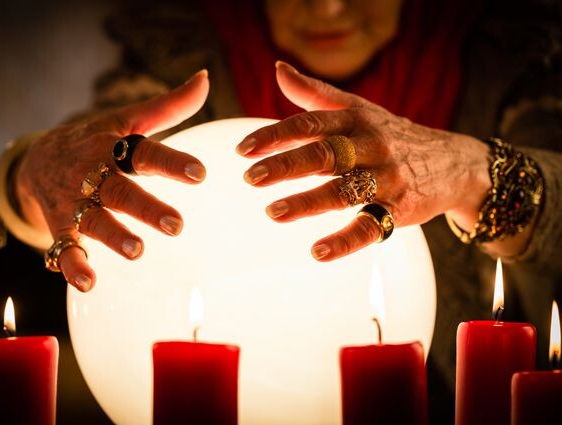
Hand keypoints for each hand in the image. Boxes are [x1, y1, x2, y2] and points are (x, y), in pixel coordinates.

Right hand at [16, 70, 209, 290]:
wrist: (37, 159)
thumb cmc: (95, 139)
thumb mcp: (127, 120)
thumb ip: (169, 106)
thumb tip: (204, 79)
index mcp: (110, 147)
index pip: (143, 153)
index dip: (171, 162)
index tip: (200, 174)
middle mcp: (91, 174)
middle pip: (120, 190)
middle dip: (146, 207)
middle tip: (177, 225)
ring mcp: (74, 202)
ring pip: (93, 220)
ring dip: (113, 236)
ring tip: (137, 251)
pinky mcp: (61, 227)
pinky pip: (64, 247)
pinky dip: (72, 265)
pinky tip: (89, 282)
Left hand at [237, 62, 489, 260]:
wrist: (453, 163)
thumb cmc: (392, 134)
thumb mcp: (359, 109)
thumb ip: (315, 94)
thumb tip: (278, 69)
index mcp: (355, 120)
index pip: (310, 123)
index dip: (275, 135)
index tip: (243, 149)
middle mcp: (370, 146)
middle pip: (324, 154)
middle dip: (285, 165)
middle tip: (250, 177)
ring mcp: (386, 179)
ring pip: (343, 190)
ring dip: (307, 202)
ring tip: (273, 212)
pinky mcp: (399, 209)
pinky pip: (370, 226)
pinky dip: (345, 240)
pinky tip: (318, 252)